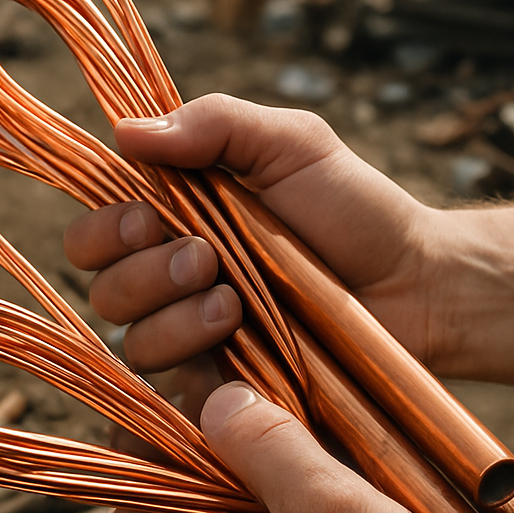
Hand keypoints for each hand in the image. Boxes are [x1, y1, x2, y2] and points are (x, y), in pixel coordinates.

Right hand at [63, 94, 444, 373]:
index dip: (103, 229)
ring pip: (133, 340)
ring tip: (233, 302)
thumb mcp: (292, 144)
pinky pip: (172, 387)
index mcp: (179, 219)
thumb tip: (126, 132)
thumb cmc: (356, 208)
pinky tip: (238, 334)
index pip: (98, 232)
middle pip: (104, 289)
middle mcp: (177, 279)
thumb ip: (215, 125)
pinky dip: (193, 359)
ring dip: (173, 317)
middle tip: (204, 258)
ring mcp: (199, 336)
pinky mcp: (225, 384)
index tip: (146, 218)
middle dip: (142, 274)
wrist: (416, 283)